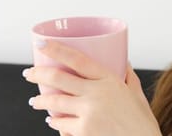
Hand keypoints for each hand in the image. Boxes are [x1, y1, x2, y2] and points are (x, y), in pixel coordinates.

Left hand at [23, 39, 161, 135]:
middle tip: (28, 73)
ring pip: (54, 103)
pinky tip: (51, 121)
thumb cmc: (142, 123)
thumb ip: (128, 77)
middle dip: (38, 74)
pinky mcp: (84, 132)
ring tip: (34, 101)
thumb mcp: (137, 94)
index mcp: (109, 80)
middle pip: (58, 78)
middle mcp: (96, 94)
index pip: (77, 59)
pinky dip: (55, 123)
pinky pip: (62, 125)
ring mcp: (88, 113)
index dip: (55, 49)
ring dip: (40, 101)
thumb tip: (122, 61)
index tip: (41, 44)